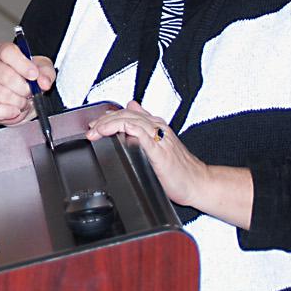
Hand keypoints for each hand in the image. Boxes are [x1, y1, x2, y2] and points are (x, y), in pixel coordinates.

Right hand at [0, 40, 56, 124]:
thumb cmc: (27, 79)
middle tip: (30, 92)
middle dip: (24, 88)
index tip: (34, 75)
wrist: (20, 98)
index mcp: (2, 52)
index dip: (22, 64)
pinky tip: (14, 110)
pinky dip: (7, 112)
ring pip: (1, 94)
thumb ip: (46, 73)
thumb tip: (44, 82)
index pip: (8, 52)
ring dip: (18, 102)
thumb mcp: (41, 71)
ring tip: (23, 101)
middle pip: (6, 75)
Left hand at [86, 102, 252, 228]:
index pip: (129, 113)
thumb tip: (132, 106)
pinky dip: (123, 128)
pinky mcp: (159, 150)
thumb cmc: (181, 170)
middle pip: (126, 115)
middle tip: (91, 129)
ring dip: (109, 124)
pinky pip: (139, 132)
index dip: (109, 117)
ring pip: (130, 120)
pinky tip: (111, 132)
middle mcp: (158, 128)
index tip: (96, 125)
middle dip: (105, 120)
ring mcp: (159, 138)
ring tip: (95, 131)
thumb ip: (145, 126)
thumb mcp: (159, 144)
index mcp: (157, 127)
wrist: (199, 184)